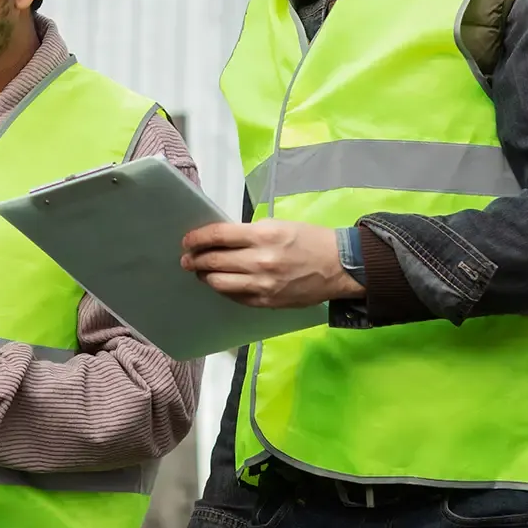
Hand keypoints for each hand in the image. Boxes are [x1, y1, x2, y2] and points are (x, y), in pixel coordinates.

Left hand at [181, 221, 362, 307]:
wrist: (339, 267)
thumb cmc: (309, 240)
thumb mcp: (278, 225)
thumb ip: (249, 233)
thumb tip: (221, 240)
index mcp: (263, 235)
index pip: (218, 236)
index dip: (197, 238)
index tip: (187, 241)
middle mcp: (259, 261)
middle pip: (214, 261)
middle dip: (195, 259)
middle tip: (187, 259)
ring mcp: (262, 285)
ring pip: (219, 282)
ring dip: (205, 276)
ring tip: (200, 272)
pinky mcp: (266, 302)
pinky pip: (235, 297)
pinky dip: (224, 289)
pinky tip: (221, 283)